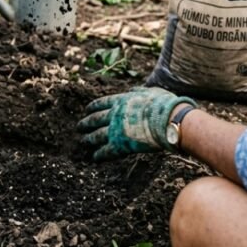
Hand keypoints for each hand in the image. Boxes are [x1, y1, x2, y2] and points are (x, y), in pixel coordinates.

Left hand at [77, 87, 196, 160]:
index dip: (94, 106)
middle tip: (79, 126)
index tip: (87, 109)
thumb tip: (135, 88)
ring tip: (83, 141)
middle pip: (96, 119)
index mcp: (122, 100)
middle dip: (86, 123)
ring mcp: (115, 130)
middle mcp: (115, 114)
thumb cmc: (163, 104)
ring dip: (89, 138)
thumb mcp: (151, 91)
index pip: (103, 103)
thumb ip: (140, 91)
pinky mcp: (120, 145)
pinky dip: (99, 155)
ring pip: (97, 135)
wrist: (168, 120)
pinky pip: (106, 151)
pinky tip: (94, 157)